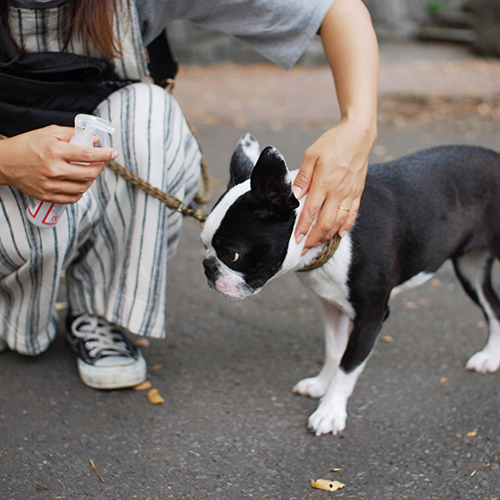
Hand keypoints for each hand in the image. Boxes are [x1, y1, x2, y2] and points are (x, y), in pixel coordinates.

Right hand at [0, 125, 118, 203]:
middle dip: (99, 168)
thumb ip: (73, 134)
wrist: (4, 162)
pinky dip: (80, 192)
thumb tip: (94, 140)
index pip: (87, 155)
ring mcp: (50, 185)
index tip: (114, 153)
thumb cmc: (28, 144)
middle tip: (100, 163)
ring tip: (88, 172)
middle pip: (88, 174)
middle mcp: (53, 169)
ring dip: (90, 180)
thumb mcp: (49, 132)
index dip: (104, 155)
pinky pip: (72, 199)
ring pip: (82, 188)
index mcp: (55, 151)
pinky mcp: (47, 196)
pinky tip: (79, 183)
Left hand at [292, 0, 378, 252]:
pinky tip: (340, 234)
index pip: (311, 212)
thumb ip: (303, 176)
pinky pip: (352, 213)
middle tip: (304, 249)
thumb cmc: (333, 142)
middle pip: (325, 222)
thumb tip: (295, 195)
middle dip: (314, 238)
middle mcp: (338, 191)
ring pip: (338, 221)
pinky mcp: (358, 191)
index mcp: (324, 182)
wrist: (359, 134)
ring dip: (327, 235)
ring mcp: (349, 193)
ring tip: (318, 244)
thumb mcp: (312, 155)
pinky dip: (346, 226)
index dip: (303, 228)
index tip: (296, 240)